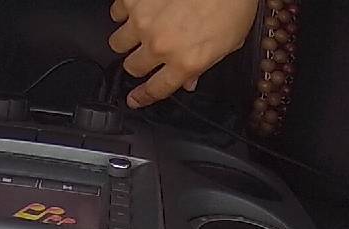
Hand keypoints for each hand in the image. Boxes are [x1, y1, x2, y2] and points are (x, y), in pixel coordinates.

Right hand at [108, 0, 258, 108]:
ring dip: (127, 39)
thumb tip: (189, 79)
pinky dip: (124, 12)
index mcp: (186, 62)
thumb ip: (204, 65)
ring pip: (118, 43)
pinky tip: (139, 7)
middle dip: (138, 63)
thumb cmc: (232, 2)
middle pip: (133, 67)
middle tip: (146, 52)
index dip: (143, 97)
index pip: (156, 89)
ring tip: (140, 29)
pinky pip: (116, 13)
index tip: (134, 99)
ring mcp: (143, 21)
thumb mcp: (229, 43)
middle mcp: (161, 45)